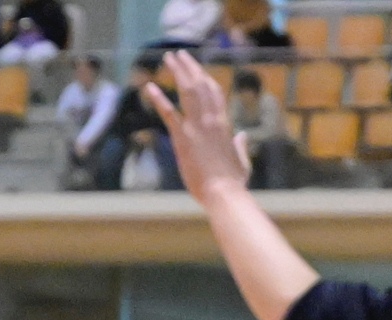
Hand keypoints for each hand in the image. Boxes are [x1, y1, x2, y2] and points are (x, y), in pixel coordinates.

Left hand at [144, 52, 252, 199]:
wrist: (223, 193)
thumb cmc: (233, 182)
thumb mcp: (241, 160)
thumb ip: (240, 145)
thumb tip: (242, 135)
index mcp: (224, 124)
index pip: (215, 93)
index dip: (205, 78)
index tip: (197, 68)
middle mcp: (211, 120)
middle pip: (201, 85)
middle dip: (190, 67)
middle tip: (179, 54)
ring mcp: (197, 127)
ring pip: (188, 91)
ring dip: (178, 72)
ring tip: (169, 57)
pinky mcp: (183, 138)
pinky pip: (169, 113)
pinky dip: (159, 99)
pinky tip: (149, 86)